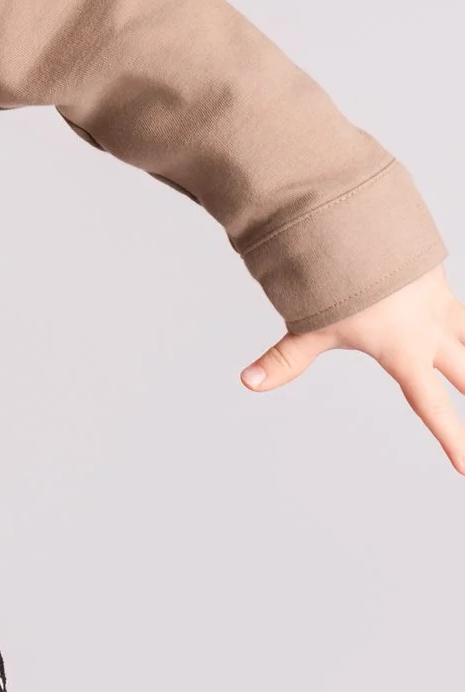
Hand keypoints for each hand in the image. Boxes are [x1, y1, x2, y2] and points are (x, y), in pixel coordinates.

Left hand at [243, 264, 464, 471]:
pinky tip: (464, 334)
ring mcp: (439, 306)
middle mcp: (429, 332)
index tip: (464, 468)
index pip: (430, 405)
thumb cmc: (331, 279)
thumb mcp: (308, 325)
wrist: (355, 224)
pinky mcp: (439, 283)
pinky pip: (464, 313)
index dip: (451, 437)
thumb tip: (247, 382)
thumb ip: (284, 359)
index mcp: (403, 352)